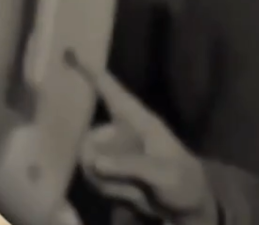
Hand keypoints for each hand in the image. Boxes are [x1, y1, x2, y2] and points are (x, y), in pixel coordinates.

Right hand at [71, 52, 218, 224]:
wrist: (187, 205)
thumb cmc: (184, 181)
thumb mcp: (164, 173)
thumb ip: (131, 165)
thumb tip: (94, 160)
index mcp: (139, 120)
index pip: (112, 92)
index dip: (92, 73)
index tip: (71, 53)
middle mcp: (121, 131)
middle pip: (89, 137)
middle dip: (97, 160)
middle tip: (119, 176)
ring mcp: (113, 151)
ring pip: (88, 161)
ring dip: (106, 180)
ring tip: (134, 186)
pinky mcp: (108, 170)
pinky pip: (92, 178)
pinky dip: (107, 188)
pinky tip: (128, 193)